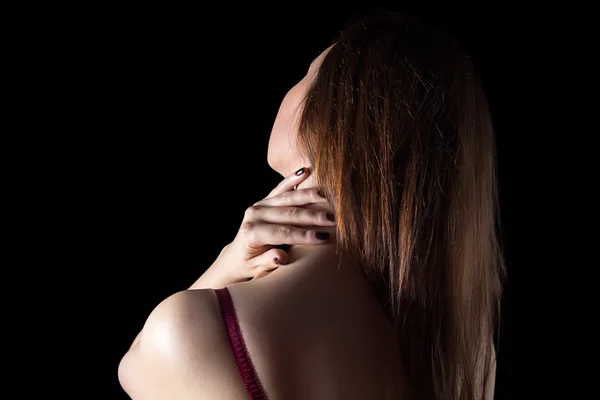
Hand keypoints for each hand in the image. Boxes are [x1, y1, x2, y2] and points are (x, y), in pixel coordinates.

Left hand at [197, 167, 334, 287]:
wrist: (237, 254)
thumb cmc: (250, 265)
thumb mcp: (257, 269)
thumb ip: (268, 262)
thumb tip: (281, 257)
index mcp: (251, 233)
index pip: (282, 233)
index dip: (304, 235)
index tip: (324, 238)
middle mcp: (254, 215)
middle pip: (288, 214)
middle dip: (312, 216)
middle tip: (333, 218)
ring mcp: (259, 205)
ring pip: (287, 198)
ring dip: (309, 196)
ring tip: (327, 196)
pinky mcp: (265, 199)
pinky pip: (281, 188)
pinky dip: (293, 179)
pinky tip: (306, 171)